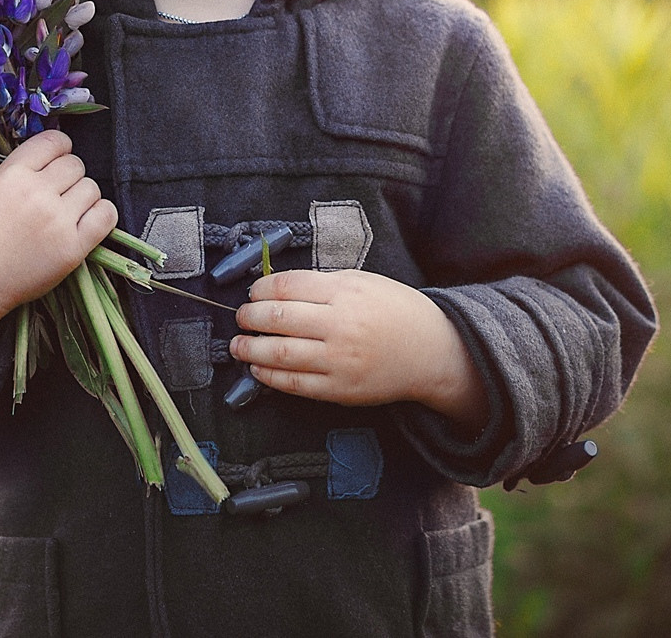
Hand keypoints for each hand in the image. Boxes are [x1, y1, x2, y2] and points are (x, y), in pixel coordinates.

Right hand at [0, 130, 117, 377]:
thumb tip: (17, 165)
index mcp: (12, 175)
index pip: (53, 142)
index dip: (57, 148)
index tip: (55, 158)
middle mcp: (39, 194)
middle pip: (75, 164)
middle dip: (66, 173)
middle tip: (56, 188)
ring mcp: (58, 222)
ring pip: (92, 188)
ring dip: (82, 194)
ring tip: (68, 206)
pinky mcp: (72, 250)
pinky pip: (105, 217)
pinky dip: (100, 213)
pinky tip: (86, 219)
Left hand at [230, 269, 487, 430]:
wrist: (432, 351)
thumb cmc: (395, 311)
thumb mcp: (362, 281)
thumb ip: (321, 283)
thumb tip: (274, 287)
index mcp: (345, 292)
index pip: (287, 286)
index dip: (260, 289)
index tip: (253, 292)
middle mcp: (341, 325)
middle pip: (277, 319)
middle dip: (249, 317)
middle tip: (240, 317)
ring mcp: (340, 360)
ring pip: (281, 354)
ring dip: (250, 349)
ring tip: (238, 345)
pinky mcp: (341, 389)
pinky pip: (296, 384)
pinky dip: (270, 377)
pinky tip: (258, 369)